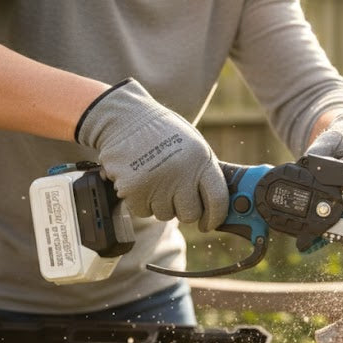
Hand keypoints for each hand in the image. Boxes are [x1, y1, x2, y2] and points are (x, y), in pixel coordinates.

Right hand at [76, 79, 228, 231]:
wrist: (124, 118)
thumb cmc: (162, 133)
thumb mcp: (193, 144)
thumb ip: (204, 172)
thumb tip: (215, 205)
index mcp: (201, 159)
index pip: (218, 199)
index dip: (215, 217)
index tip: (208, 223)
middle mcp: (181, 173)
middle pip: (190, 214)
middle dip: (184, 209)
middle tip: (174, 194)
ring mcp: (157, 183)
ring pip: (165, 214)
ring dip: (160, 203)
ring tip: (155, 179)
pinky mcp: (133, 190)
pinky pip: (144, 211)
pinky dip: (141, 201)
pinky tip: (141, 180)